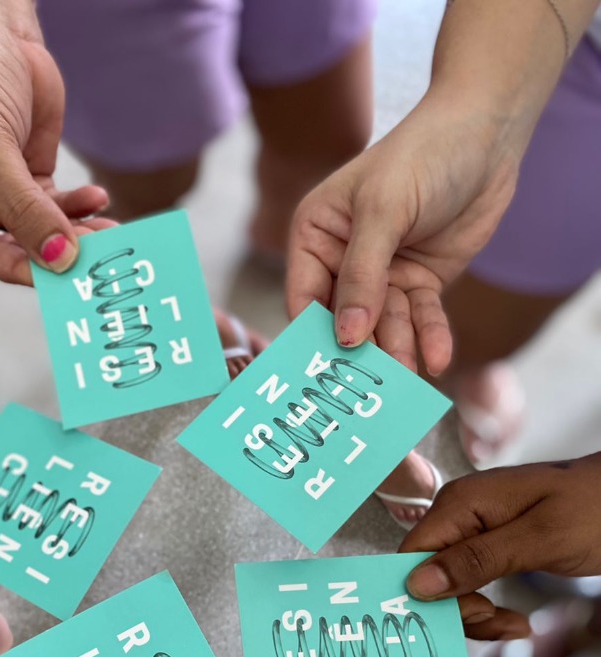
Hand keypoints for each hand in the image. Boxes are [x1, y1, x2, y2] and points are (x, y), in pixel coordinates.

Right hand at [0, 0, 112, 283]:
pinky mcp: (33, 180)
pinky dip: (82, 208)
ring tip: (109, 234)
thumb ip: (24, 209)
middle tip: (95, 263)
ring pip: (44, 233)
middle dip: (57, 254)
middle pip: (17, 250)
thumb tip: (60, 259)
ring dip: (78, 235)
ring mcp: (2, 197)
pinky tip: (98, 199)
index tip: (59, 275)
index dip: (21, 269)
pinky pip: (61, 208)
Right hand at [287, 94, 519, 374]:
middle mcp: (342, 259)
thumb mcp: (384, 211)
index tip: (324, 370)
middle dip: (360, 351)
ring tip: (410, 378)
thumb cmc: (423, 155)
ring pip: (384, 325)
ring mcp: (382, 274)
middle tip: (369, 387)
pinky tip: (438, 359)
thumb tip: (346, 335)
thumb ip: (362, 275)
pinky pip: (421, 318)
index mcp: (316, 234)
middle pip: (344, 320)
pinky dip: (429, 338)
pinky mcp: (419, 281)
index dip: (314, 334)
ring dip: (397, 350)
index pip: (305, 296)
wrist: (487, 134)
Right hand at [400, 454, 600, 638]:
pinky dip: (486, 609)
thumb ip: (478, 559)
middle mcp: (459, 515)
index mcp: (462, 503)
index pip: (413, 556)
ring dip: (474, 615)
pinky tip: (512, 620)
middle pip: (427, 575)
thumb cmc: (596, 508)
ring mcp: (474, 531)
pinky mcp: (490, 547)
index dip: (429, 593)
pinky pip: (470, 584)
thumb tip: (417, 583)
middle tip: (497, 621)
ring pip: (447, 586)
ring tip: (512, 626)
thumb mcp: (540, 538)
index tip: (470, 615)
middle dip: (456, 608)